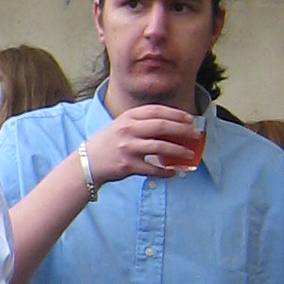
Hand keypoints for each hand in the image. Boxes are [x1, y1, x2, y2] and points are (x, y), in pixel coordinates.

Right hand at [87, 104, 207, 182]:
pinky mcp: (128, 165)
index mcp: (128, 117)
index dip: (176, 114)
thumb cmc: (109, 143)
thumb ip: (142, 122)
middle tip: (196, 135)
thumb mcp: (122, 125)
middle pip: (161, 126)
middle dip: (182, 130)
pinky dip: (165, 171)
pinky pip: (152, 169)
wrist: (88, 162)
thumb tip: (172, 125)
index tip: (190, 119)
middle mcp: (128, 130)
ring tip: (190, 154)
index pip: (156, 111)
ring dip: (178, 151)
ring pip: (160, 147)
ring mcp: (128, 148)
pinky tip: (174, 171)